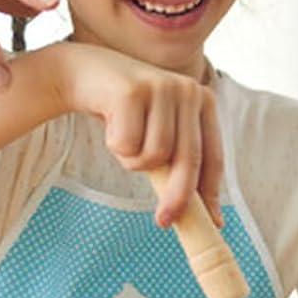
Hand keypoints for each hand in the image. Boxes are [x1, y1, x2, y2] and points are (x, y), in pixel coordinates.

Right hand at [54, 43, 222, 227]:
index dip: (211, 193)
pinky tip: (110, 124)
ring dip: (132, 160)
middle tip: (163, 221)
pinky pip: (127, 145)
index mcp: (203, 101)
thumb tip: (202, 212)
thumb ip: (178, 160)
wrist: (84, 73)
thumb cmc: (125, 111)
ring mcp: (161, 87)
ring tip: (123, 139)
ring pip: (155, 155)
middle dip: (176, 196)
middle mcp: (188, 90)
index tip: (211, 223)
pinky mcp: (132, 91)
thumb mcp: (158, 131)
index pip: (213, 156)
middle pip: (189, 159)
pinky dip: (115, 146)